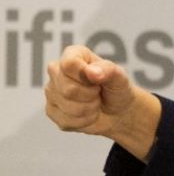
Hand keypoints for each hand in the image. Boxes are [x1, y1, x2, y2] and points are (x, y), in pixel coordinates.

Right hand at [45, 45, 160, 160]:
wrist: (118, 111)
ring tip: (94, 102)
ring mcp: (51, 91)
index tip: (98, 79)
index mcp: (73, 54)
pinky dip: (83, 120)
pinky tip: (88, 113)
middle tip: (98, 92)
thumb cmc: (117, 88)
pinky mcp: (51, 110)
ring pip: (67, 106)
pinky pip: (65, 120)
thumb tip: (90, 71)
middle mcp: (57, 70)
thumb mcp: (119, 77)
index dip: (86, 77)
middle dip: (90, 95)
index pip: (69, 64)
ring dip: (88, 109)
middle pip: (67, 89)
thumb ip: (107, 70)